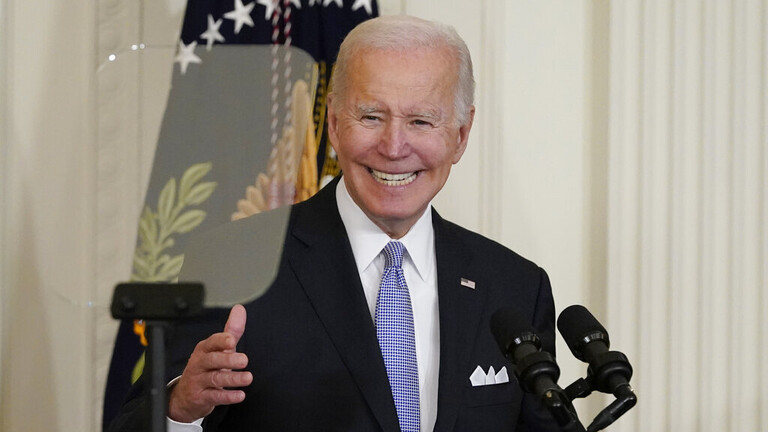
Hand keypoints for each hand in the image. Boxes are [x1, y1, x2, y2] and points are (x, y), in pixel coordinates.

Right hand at [168, 304, 252, 422]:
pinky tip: (240, 395)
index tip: (232, 340)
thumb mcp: (218, 349)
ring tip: (248, 378)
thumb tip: (240, 309)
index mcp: (204, 349)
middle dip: (228, 359)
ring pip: (215, 379)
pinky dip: (227, 396)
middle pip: (212, 360)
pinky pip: (214, 397)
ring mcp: (198, 381)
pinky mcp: (201, 397)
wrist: (185, 397)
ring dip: (232, 378)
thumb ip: (231, 330)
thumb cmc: (206, 368)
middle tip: (244, 360)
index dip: (221, 341)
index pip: (211, 342)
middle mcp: (199, 364)